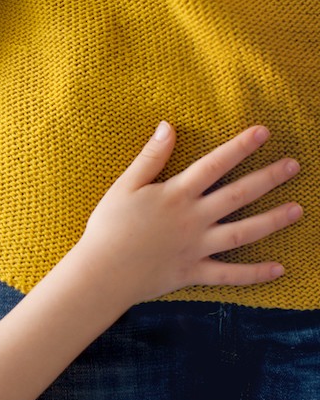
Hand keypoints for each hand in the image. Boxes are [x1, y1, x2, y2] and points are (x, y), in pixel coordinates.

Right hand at [72, 121, 301, 304]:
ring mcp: (197, 247)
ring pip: (243, 233)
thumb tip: (167, 126)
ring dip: (273, 221)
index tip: (263, 132)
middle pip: (238, 195)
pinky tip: (279, 269)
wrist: (101, 272)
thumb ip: (150, 157)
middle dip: (268, 178)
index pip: (214, 165)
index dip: (239, 147)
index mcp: (175, 195)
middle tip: (293, 166)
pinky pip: (229, 274)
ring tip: (298, 209)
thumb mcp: (124, 186)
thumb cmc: (107, 227)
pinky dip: (254, 274)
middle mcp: (193, 219)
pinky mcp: (194, 271)